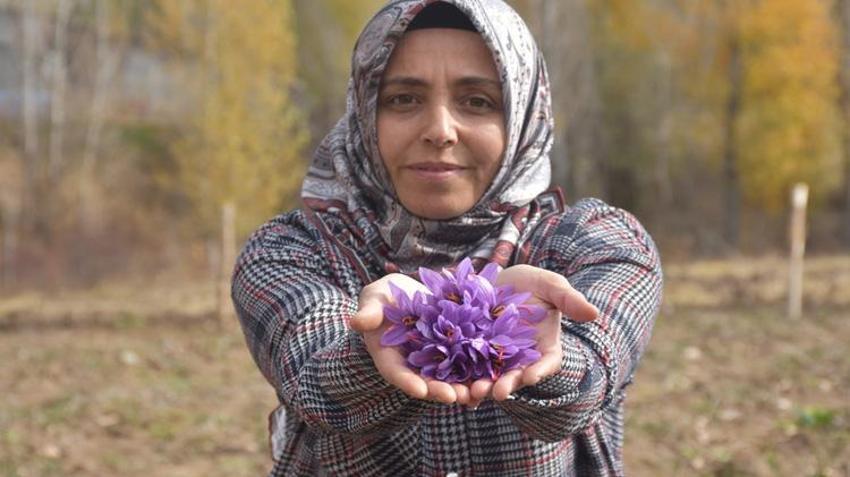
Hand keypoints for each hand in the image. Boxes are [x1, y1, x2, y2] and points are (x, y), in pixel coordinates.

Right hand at [349, 274, 471, 404]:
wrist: (411, 291)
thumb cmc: (386, 295)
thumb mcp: (375, 297)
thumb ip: (369, 311)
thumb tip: (356, 322)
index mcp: (390, 355)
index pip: (396, 373)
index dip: (407, 382)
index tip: (418, 390)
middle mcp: (413, 363)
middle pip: (425, 381)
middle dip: (440, 390)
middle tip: (455, 397)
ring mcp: (434, 359)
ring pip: (449, 378)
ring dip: (463, 387)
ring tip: (478, 393)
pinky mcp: (454, 350)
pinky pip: (467, 363)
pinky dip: (478, 371)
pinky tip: (493, 376)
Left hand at [468, 265, 597, 405]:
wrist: (499, 281)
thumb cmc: (532, 284)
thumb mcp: (551, 286)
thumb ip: (569, 299)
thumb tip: (593, 312)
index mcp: (544, 348)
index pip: (546, 364)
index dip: (540, 371)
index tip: (531, 376)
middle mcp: (521, 359)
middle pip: (516, 377)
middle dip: (507, 385)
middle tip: (497, 392)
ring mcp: (496, 359)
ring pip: (490, 378)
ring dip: (482, 387)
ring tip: (473, 392)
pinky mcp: (473, 354)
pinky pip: (467, 370)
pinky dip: (462, 379)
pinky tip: (451, 385)